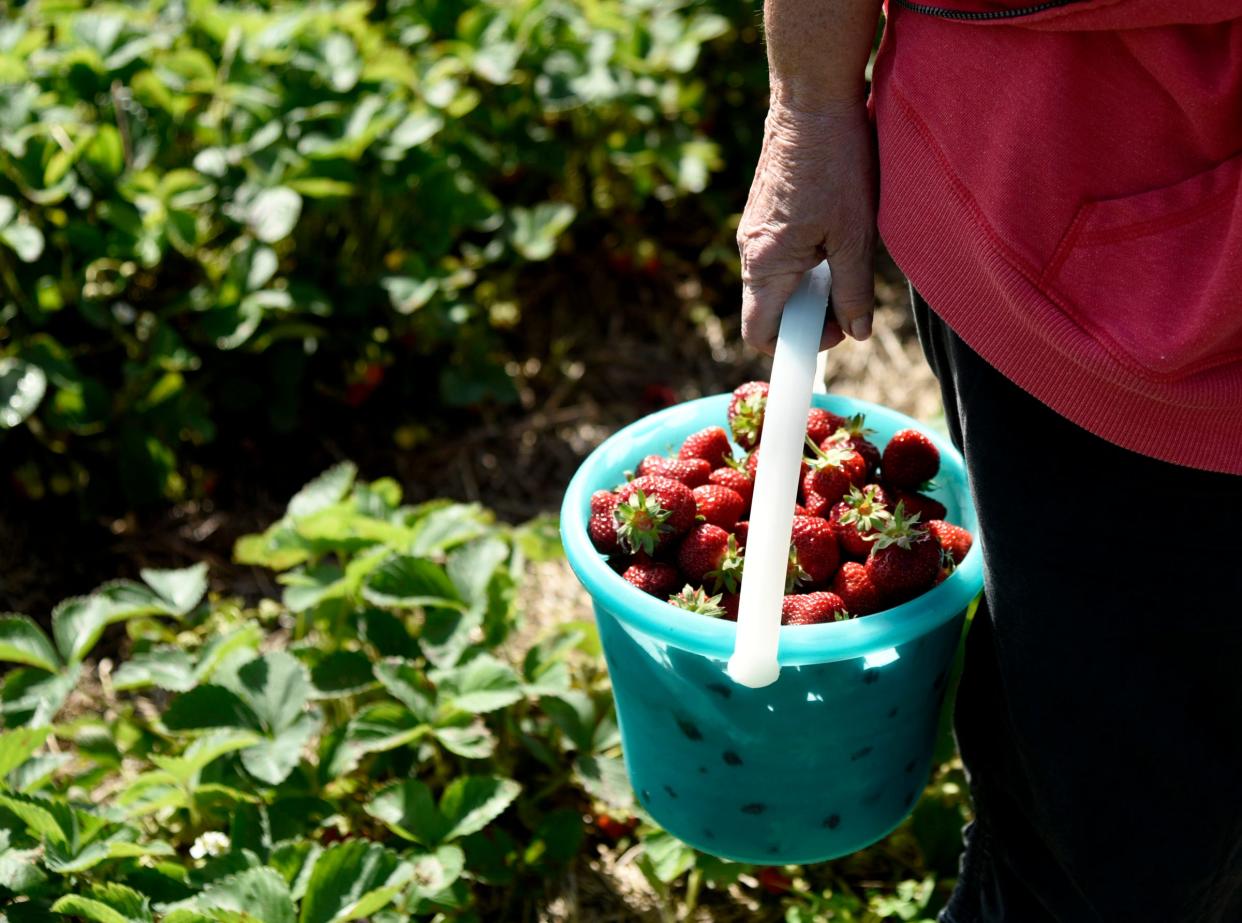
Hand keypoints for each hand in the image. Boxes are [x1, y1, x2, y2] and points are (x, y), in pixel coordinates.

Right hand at [737, 97, 877, 353]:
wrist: (812, 99)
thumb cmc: (836, 163)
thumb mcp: (855, 235)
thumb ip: (853, 290)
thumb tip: (858, 332)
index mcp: (767, 266)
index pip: (760, 335)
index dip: (795, 346)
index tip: (833, 331)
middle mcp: (750, 252)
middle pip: (770, 311)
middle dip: (810, 313)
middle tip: (849, 293)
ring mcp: (753, 232)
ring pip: (777, 283)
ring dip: (810, 284)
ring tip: (845, 253)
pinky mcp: (762, 214)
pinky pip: (778, 256)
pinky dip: (805, 259)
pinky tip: (834, 231)